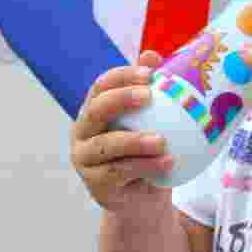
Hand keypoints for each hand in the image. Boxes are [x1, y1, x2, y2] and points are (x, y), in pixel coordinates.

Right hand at [70, 51, 173, 212]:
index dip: (123, 76)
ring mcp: (85, 158)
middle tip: (149, 96)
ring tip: (162, 140)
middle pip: (97, 110)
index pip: (101, 85)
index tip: (150, 73)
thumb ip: (150, 90)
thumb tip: (153, 55)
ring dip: (135, 141)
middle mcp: (83, 131)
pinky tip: (168, 162)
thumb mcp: (151, 121)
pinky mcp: (95, 183)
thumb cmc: (146, 151)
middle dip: (121, 99)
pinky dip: (145, 166)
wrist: (143, 196)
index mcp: (95, 109)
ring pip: (107, 145)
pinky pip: (119, 172)